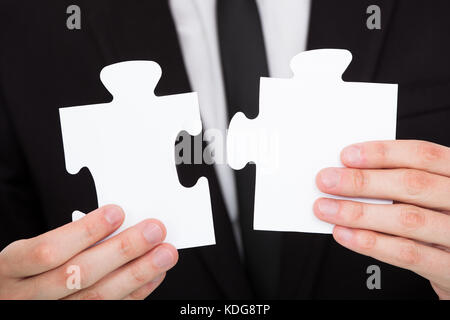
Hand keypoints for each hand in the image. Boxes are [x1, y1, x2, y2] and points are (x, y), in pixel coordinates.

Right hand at [0, 205, 177, 299]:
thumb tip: (116, 220)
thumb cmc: (26, 271)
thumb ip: (65, 239)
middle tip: (154, 230)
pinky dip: (136, 293)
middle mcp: (26, 297)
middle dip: (122, 250)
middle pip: (79, 274)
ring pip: (98, 297)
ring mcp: (51, 314)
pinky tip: (154, 276)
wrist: (13, 301)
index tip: (117, 212)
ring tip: (164, 253)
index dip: (84, 232)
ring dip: (138, 273)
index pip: (47, 251)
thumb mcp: (28, 251)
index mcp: (12, 268)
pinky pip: (110, 311)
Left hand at [314, 140, 449, 298]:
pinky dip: (371, 242)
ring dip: (359, 213)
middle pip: (412, 184)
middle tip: (326, 181)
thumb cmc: (445, 221)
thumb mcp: (435, 194)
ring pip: (407, 218)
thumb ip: (405, 182)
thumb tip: (351, 172)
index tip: (347, 155)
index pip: (423, 155)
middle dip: (362, 181)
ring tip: (327, 208)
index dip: (382, 153)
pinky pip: (407, 253)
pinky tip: (345, 234)